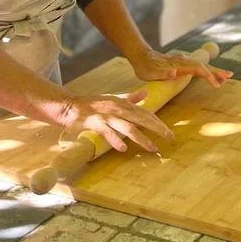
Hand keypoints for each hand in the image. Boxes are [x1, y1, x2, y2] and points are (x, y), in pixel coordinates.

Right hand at [60, 90, 174, 153]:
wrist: (70, 105)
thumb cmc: (92, 104)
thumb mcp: (113, 99)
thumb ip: (130, 98)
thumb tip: (145, 93)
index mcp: (123, 103)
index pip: (145, 112)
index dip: (157, 122)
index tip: (168, 131)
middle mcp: (118, 108)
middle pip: (142, 118)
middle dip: (157, 128)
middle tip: (170, 137)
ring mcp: (107, 116)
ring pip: (128, 127)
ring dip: (142, 138)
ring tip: (153, 147)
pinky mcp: (95, 123)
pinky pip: (107, 132)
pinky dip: (116, 140)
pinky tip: (123, 148)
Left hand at [130, 49, 232, 88]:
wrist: (141, 57)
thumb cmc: (146, 67)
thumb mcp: (151, 73)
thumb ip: (163, 74)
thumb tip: (174, 73)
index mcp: (179, 65)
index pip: (198, 69)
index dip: (208, 76)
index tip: (216, 84)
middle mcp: (184, 62)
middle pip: (204, 66)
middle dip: (217, 71)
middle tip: (230, 76)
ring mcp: (184, 62)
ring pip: (202, 66)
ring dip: (213, 71)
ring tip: (225, 77)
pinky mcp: (182, 64)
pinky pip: (197, 68)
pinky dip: (206, 71)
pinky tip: (210, 74)